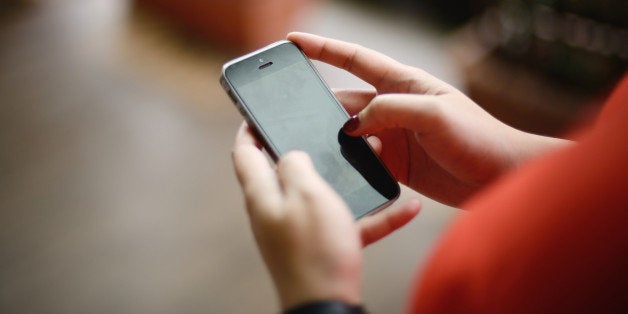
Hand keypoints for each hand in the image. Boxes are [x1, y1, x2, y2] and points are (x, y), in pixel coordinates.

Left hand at [232, 123, 419, 308]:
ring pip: (326, 195)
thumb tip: (290, 154)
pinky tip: (407, 208)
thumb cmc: (314, 250)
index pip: (245, 153)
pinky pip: (351, 224)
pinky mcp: (324, 248)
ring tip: (378, 160)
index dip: (249, 128)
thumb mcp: (305, 194)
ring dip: (352, 180)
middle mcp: (278, 211)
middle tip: (332, 132)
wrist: (328, 306)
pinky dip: (376, 216)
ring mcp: (301, 231)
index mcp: (264, 194)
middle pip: (289, 171)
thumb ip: (295, 164)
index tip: (259, 113)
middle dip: (311, 149)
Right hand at [288, 32, 570, 205]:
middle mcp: (394, 106)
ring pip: (350, 133)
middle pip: (345, 101)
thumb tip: (352, 125)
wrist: (500, 177)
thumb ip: (390, 110)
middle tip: (288, 112)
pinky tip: (337, 169)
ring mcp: (393, 135)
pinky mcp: (396, 163)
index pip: (355, 60)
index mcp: (404, 83)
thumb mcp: (435, 114)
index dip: (323, 49)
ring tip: (310, 146)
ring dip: (333, 139)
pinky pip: (362, 159)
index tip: (293, 43)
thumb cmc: (479, 138)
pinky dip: (349, 162)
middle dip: (318, 105)